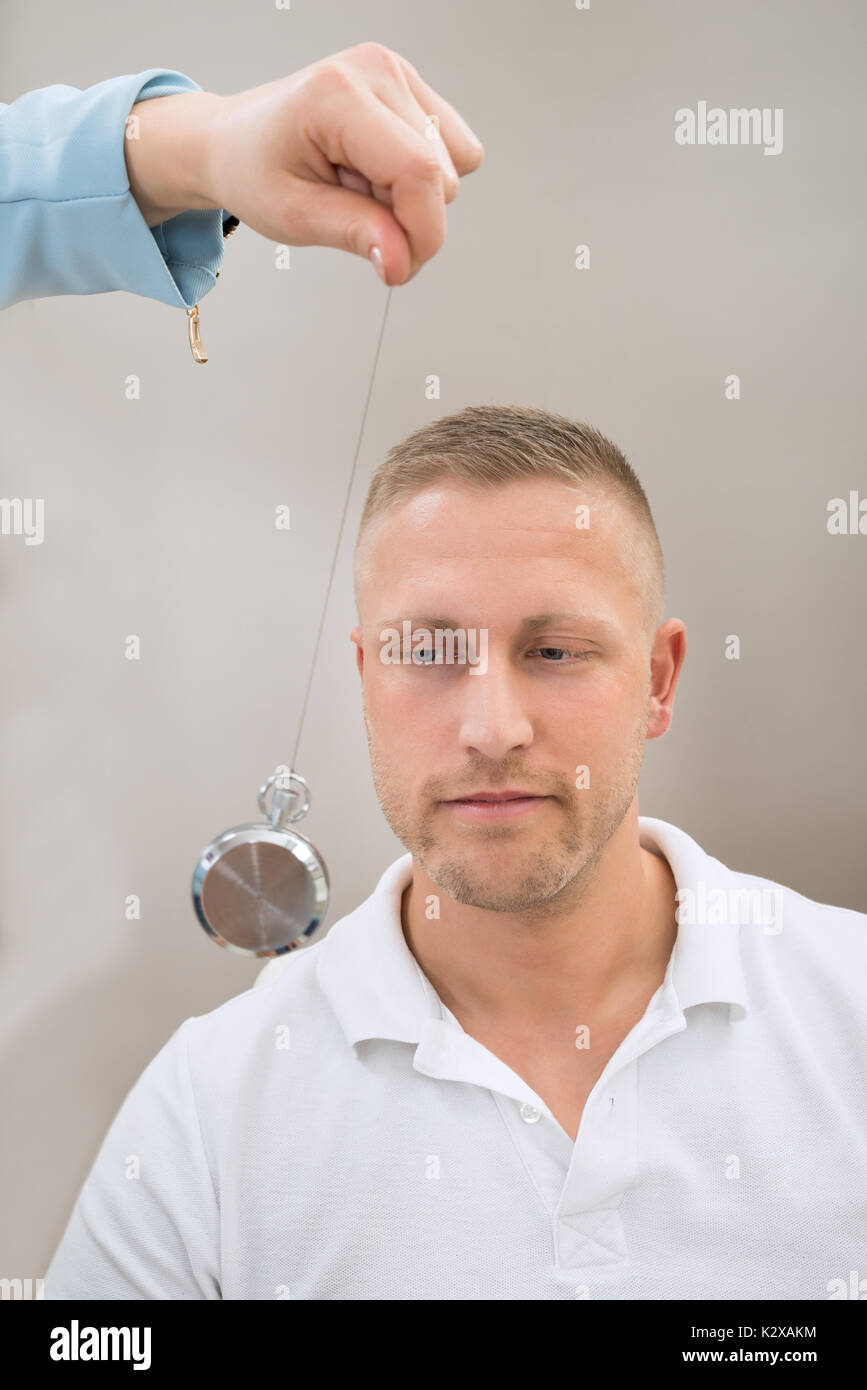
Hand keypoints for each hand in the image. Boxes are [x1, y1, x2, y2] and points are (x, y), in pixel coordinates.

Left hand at [125, 42, 483, 285]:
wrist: (234, 141)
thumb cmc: (252, 168)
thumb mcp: (292, 214)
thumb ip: (353, 234)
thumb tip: (401, 261)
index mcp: (339, 94)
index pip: (420, 171)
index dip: (422, 233)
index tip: (396, 269)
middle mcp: (376, 71)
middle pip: (443, 175)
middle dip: (410, 219)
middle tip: (352, 212)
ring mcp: (397, 74)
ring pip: (457, 165)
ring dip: (412, 196)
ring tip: (358, 186)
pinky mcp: (410, 88)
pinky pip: (454, 152)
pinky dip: (419, 177)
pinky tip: (375, 172)